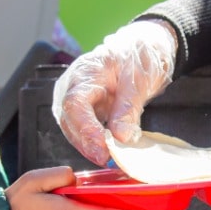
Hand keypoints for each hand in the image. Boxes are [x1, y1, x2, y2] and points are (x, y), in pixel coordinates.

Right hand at [52, 20, 177, 165]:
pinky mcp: (81, 111)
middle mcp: (71, 86)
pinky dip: (94, 143)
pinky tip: (108, 153)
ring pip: (73, 130)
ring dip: (90, 147)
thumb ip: (128, 108)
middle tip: (108, 161)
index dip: (86, 130)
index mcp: (84, 72)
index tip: (102, 149)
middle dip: (88, 144)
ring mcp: (73, 100)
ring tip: (111, 160)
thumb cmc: (137, 57)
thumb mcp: (138, 80)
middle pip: (69, 121)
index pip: (75, 104)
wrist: (140, 49)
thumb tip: (121, 137)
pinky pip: (82, 131)